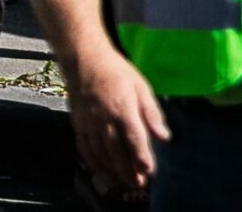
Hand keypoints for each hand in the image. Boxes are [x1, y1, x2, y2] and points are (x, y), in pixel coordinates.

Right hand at [67, 50, 167, 193]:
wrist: (84, 58)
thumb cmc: (116, 71)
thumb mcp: (140, 86)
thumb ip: (152, 113)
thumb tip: (164, 137)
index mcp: (122, 108)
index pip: (134, 138)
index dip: (141, 157)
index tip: (149, 171)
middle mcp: (103, 118)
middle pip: (115, 150)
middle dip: (127, 170)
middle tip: (138, 183)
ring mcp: (88, 122)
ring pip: (99, 152)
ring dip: (111, 169)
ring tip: (123, 180)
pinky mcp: (77, 123)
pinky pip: (84, 147)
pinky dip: (92, 161)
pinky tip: (101, 169)